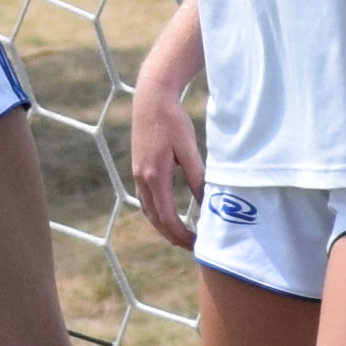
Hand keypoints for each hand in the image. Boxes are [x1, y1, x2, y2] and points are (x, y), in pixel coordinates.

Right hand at [127, 75, 200, 245]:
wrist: (151, 98)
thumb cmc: (172, 120)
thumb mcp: (189, 150)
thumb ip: (197, 178)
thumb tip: (207, 204)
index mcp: (154, 177)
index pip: (167, 218)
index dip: (182, 235)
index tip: (198, 244)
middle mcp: (142, 179)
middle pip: (155, 219)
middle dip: (172, 236)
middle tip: (193, 247)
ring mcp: (138, 173)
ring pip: (149, 210)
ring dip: (164, 226)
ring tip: (181, 235)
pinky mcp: (139, 167)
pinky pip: (146, 199)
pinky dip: (158, 212)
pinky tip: (169, 213)